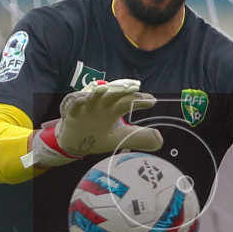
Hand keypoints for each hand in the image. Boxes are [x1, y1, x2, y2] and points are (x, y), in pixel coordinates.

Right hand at [26, 79, 163, 167]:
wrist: (73, 143)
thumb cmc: (96, 137)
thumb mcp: (118, 139)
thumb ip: (137, 138)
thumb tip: (160, 139)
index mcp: (113, 110)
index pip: (128, 102)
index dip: (140, 101)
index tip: (152, 101)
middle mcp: (101, 105)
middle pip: (113, 95)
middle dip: (122, 91)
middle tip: (134, 88)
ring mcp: (86, 107)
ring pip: (93, 96)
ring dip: (99, 91)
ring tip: (107, 89)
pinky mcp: (72, 112)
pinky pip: (73, 104)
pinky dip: (77, 101)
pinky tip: (83, 99)